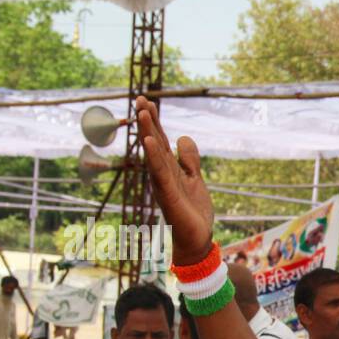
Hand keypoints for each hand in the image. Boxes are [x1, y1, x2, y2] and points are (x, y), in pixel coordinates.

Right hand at [136, 96, 214, 264]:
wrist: (197, 239)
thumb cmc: (193, 211)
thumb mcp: (194, 179)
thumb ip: (189, 160)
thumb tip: (183, 137)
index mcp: (168, 169)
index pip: (159, 141)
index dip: (154, 121)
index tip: (148, 101)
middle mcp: (162, 174)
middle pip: (153, 143)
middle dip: (147, 121)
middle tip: (141, 98)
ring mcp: (163, 184)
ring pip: (154, 154)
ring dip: (148, 133)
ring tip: (143, 113)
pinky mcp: (169, 195)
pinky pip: (160, 173)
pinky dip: (153, 156)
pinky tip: (148, 141)